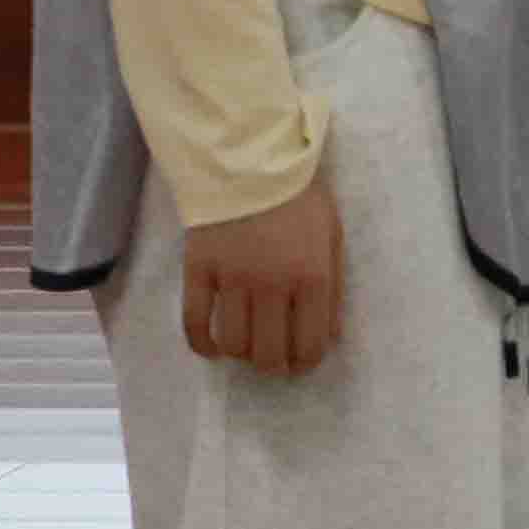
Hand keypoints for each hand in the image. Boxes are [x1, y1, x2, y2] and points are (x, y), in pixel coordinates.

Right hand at [177, 173, 341, 377]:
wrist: (250, 162)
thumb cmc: (300, 199)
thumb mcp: (333, 238)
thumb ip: (334, 288)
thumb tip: (331, 335)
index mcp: (313, 278)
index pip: (310, 343)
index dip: (306, 362)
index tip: (301, 364)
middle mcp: (272, 285)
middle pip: (270, 351)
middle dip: (275, 366)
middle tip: (275, 363)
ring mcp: (231, 279)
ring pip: (234, 342)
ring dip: (243, 355)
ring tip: (249, 350)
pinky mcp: (198, 270)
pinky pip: (195, 321)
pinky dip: (202, 344)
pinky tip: (212, 349)